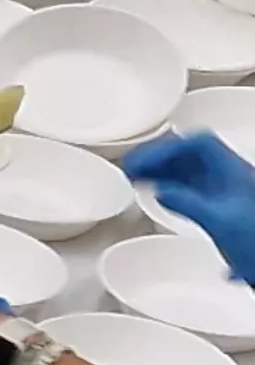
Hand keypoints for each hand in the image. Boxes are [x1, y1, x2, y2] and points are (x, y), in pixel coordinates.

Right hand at [129, 130, 254, 275]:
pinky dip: (165, 184)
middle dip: (158, 155)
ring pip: (186, 168)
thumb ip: (187, 203)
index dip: (169, 147)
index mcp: (232, 172)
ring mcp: (221, 191)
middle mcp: (226, 177)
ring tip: (133, 175)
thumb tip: (160, 191)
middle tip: (131, 164)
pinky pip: (185, 186)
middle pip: (189, 153)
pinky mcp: (214, 206)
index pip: (198, 144)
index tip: (144, 159)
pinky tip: (152, 191)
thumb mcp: (219, 220)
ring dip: (158, 169)